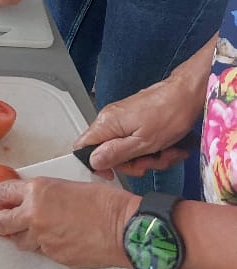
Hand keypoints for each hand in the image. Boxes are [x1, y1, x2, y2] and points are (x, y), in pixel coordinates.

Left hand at [0, 176, 138, 267]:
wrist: (124, 228)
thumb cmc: (106, 203)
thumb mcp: (69, 185)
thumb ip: (46, 194)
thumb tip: (36, 198)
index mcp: (37, 191)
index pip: (2, 193)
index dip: (0, 196)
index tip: (1, 198)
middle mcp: (34, 215)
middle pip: (0, 222)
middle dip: (0, 221)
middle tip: (4, 219)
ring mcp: (43, 240)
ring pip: (20, 242)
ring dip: (24, 237)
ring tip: (37, 231)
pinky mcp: (55, 257)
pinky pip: (43, 253)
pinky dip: (47, 248)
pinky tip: (61, 240)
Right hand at [72, 75, 203, 177]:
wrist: (187, 95)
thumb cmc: (169, 115)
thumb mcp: (143, 143)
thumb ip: (115, 153)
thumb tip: (93, 161)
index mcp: (107, 123)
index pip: (82, 147)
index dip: (95, 164)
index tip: (113, 173)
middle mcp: (110, 119)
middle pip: (108, 152)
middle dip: (132, 163)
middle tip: (149, 162)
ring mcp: (123, 119)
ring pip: (126, 149)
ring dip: (148, 157)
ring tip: (165, 153)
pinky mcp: (135, 119)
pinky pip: (136, 141)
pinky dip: (152, 148)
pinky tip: (167, 147)